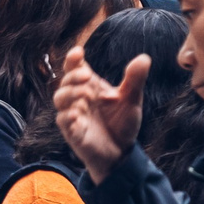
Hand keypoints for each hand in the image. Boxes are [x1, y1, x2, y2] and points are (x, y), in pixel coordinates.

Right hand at [54, 47, 147, 182]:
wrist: (122, 152)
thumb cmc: (122, 123)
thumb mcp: (132, 99)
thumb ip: (135, 79)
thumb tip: (144, 58)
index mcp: (91, 87)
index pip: (75, 68)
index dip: (73, 59)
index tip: (78, 52)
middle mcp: (79, 98)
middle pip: (65, 81)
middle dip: (73, 76)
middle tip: (88, 75)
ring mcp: (73, 114)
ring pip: (60, 99)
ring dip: (69, 93)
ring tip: (84, 94)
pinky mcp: (72, 131)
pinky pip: (63, 120)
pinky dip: (68, 115)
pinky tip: (78, 114)